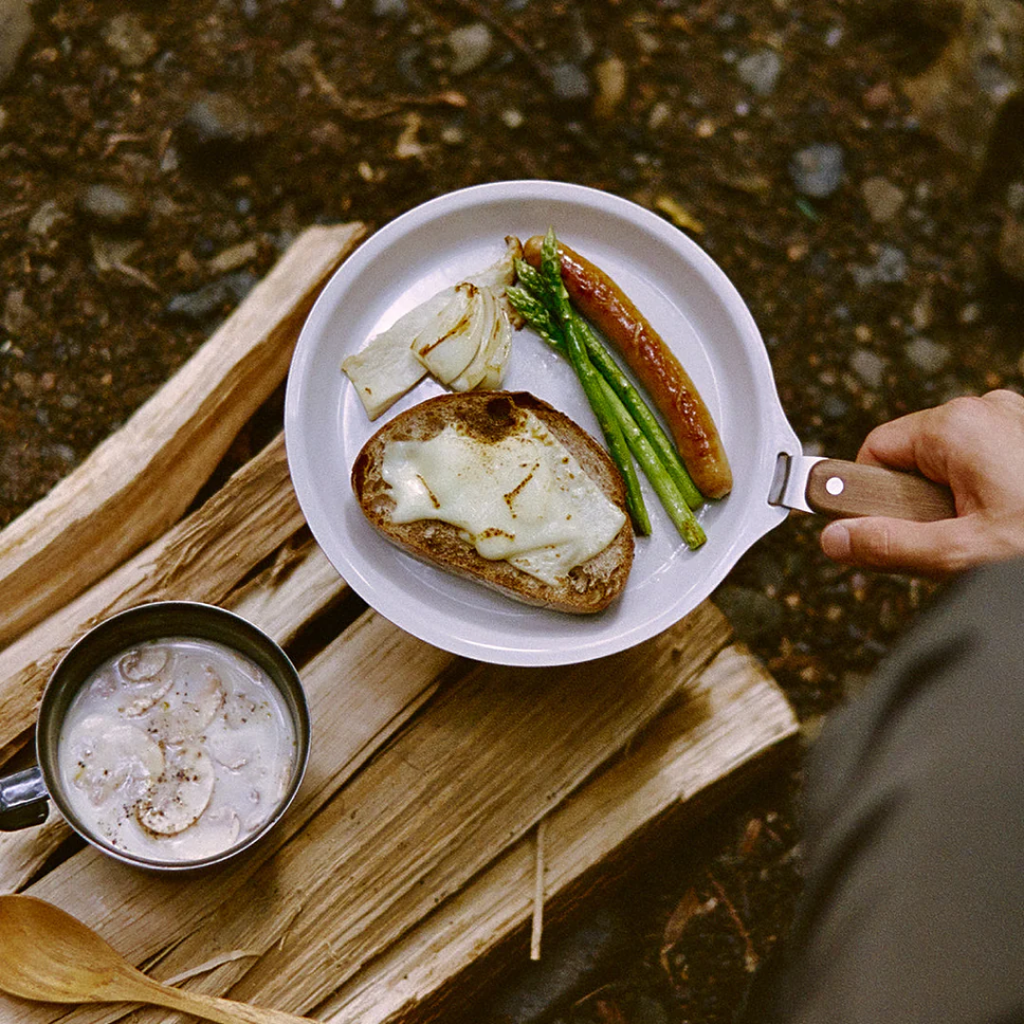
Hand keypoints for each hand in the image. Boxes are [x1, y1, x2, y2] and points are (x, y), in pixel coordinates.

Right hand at [819, 389, 1023, 574]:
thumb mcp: (964, 552)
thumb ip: (892, 545)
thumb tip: (837, 538)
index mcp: (957, 426)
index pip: (872, 453)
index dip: (870, 499)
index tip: (877, 529)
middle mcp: (983, 412)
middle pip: (909, 462)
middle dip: (919, 507)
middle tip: (951, 541)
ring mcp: (1010, 422)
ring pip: (947, 468)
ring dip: (954, 505)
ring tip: (984, 534)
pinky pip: (981, 465)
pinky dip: (984, 496)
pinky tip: (1003, 522)